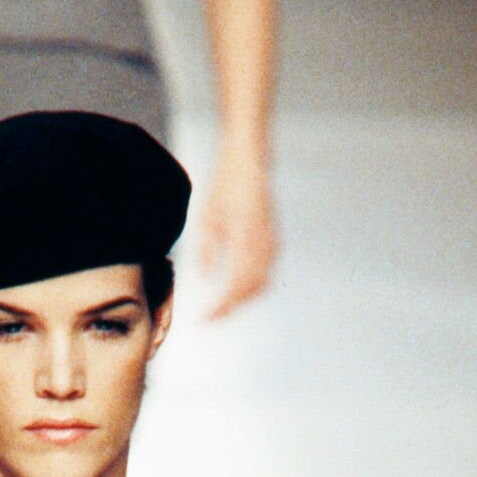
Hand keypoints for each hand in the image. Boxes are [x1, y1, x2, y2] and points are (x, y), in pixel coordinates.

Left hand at [197, 143, 277, 320]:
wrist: (248, 158)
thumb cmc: (226, 183)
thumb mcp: (207, 217)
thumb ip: (205, 250)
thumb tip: (203, 277)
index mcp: (244, 241)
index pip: (234, 287)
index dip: (220, 308)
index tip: (205, 319)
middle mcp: (262, 244)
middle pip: (251, 290)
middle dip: (232, 307)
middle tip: (213, 316)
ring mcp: (271, 241)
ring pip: (262, 282)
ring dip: (244, 298)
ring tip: (224, 305)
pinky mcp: (273, 237)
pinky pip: (267, 270)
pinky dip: (253, 284)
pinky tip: (239, 285)